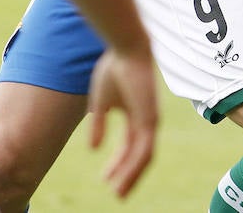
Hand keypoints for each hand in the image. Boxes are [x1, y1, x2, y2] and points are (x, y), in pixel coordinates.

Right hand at [87, 47, 157, 199]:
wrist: (126, 49)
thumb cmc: (113, 68)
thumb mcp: (101, 102)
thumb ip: (99, 125)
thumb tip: (93, 149)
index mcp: (135, 115)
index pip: (129, 145)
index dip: (118, 162)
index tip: (106, 178)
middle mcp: (146, 121)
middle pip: (139, 155)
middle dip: (127, 175)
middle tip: (117, 193)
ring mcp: (150, 121)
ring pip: (143, 158)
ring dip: (131, 177)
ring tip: (118, 193)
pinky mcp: (150, 120)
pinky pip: (143, 150)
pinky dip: (133, 166)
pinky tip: (120, 176)